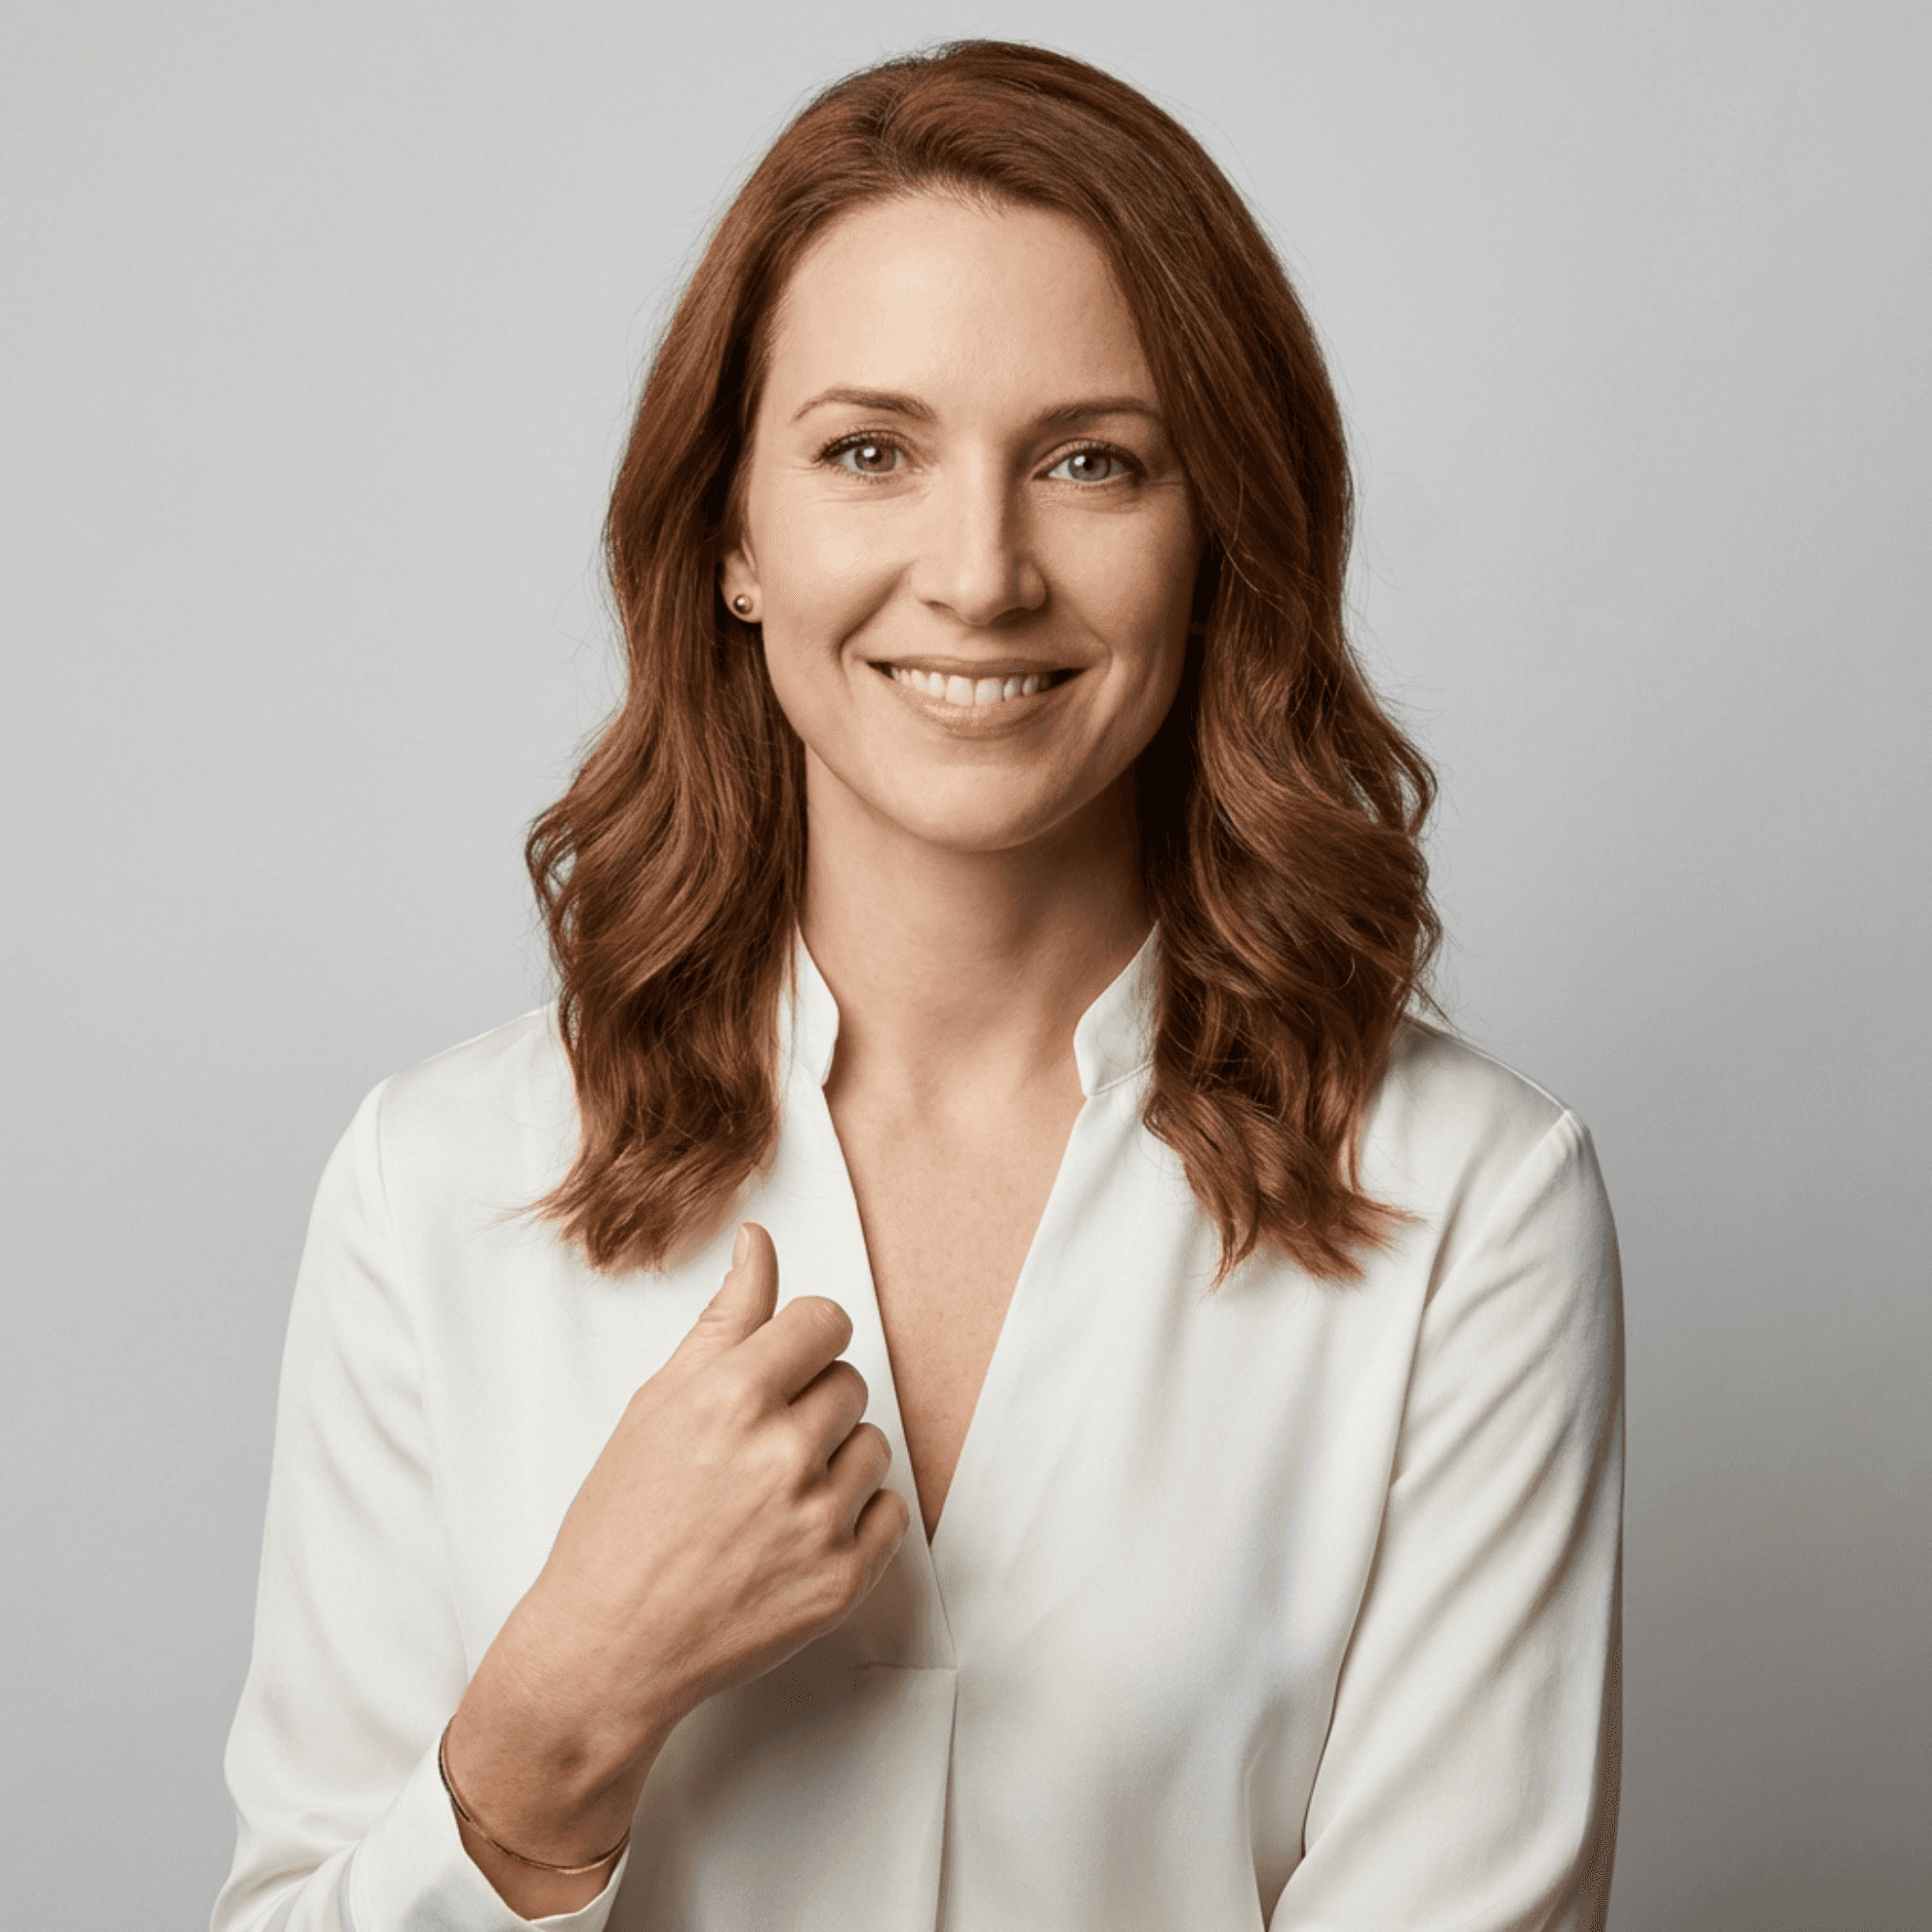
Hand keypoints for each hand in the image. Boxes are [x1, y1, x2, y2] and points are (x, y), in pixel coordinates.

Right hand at [445, 1222, 907, 1906]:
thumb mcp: (658, 1403)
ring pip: (873, 1445)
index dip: (802, 1343)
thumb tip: (759, 1243)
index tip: (780, 1369)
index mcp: (733, 1395)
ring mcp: (817, 1520)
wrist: (606, 1646)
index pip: (827, 1320)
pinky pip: (890, 1512)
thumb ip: (725, 1319)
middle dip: (811, 1404)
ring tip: (770, 1496)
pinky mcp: (841, 1580)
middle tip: (755, 1448)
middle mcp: (782, 1452)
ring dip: (834, 1461)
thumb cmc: (620, 1523)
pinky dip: (855, 1520)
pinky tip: (796, 1534)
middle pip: (850, 1382)